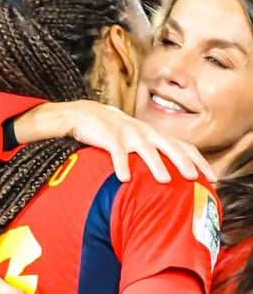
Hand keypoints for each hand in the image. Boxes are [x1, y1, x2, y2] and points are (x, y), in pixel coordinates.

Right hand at [13, 100, 215, 183]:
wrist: (81, 114)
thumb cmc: (110, 129)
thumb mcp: (133, 136)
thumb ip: (149, 149)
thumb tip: (168, 175)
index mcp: (151, 132)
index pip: (182, 144)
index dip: (198, 160)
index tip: (212, 177)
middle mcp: (143, 131)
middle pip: (169, 145)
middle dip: (183, 161)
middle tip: (193, 178)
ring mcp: (126, 132)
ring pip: (145, 148)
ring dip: (155, 164)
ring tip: (164, 180)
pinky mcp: (108, 136)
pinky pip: (116, 152)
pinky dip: (121, 165)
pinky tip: (124, 178)